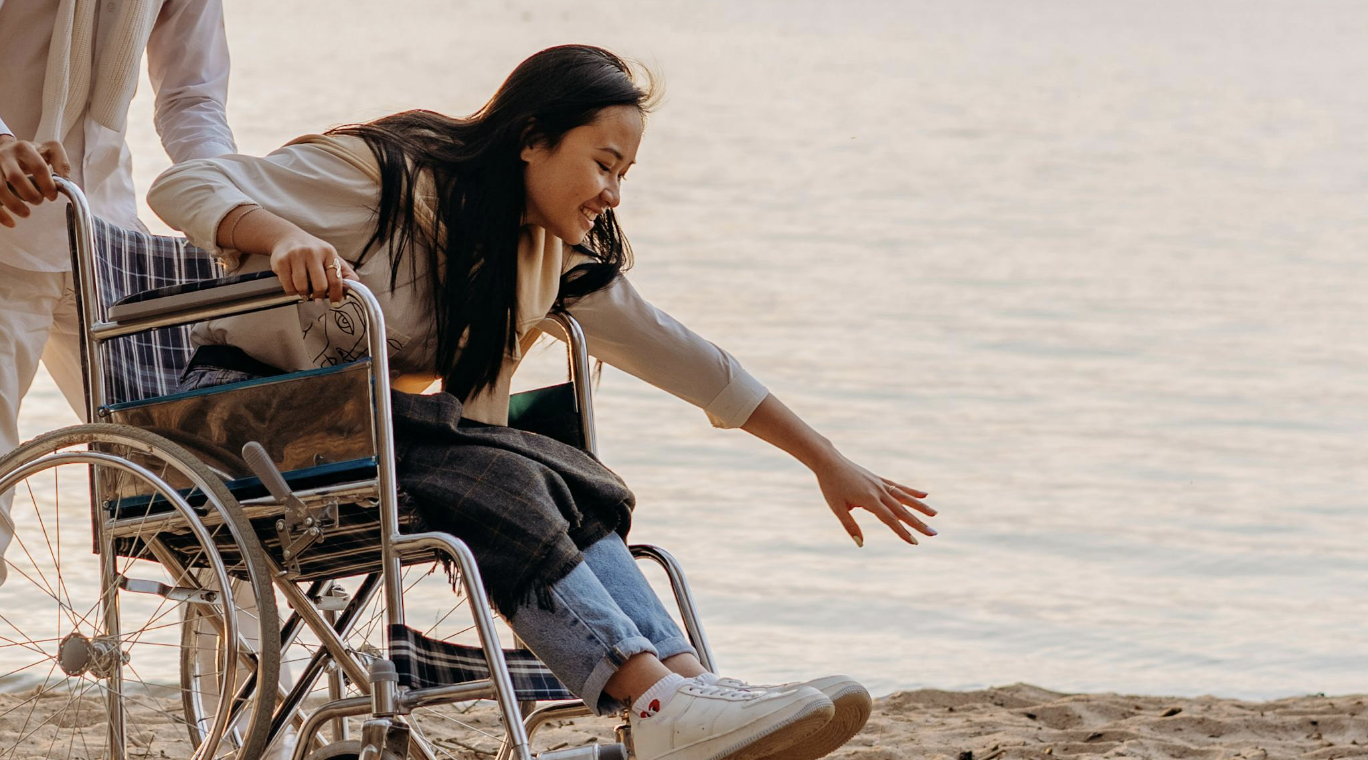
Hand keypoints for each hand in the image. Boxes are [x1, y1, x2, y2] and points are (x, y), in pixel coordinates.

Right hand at [0, 134, 71, 227]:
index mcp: (24, 148)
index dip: (48, 185)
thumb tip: (66, 179)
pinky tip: (11, 223)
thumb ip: (61, 161)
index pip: (39, 167)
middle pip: (15, 178)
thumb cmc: (31, 154)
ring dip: (14, 205)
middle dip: (30, 194)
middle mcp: (5, 155)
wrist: (6, 148)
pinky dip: (0, 214)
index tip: (53, 197)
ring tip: (26, 214)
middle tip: (38, 202)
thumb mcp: (48, 150)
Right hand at [269, 231, 357, 305]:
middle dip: (319, 296)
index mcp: (328, 252)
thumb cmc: (312, 251)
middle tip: (317, 298)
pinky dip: (292, 291)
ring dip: (304, 294)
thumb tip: (355, 286)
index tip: (336, 302)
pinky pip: (288, 286)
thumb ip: (343, 272)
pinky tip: (294, 286)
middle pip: (320, 286)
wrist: (287, 238)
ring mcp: (295, 256)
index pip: (336, 279)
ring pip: (302, 288)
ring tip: (305, 290)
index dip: (336, 294)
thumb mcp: (330, 256)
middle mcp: (312, 252)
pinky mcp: (281, 261)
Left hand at [812, 452, 936, 546]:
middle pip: (902, 510)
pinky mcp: (879, 479)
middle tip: (933, 533)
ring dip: (920, 507)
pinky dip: (912, 491)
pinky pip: (899, 487)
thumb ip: (850, 526)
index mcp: (869, 500)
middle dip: (918, 523)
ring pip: (905, 497)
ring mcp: (880, 484)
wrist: (829, 461)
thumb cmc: (831, 486)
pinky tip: (925, 494)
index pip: (890, 519)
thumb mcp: (837, 507)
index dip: (903, 532)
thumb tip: (861, 544)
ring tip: (935, 515)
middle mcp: (878, 491)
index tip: (915, 542)